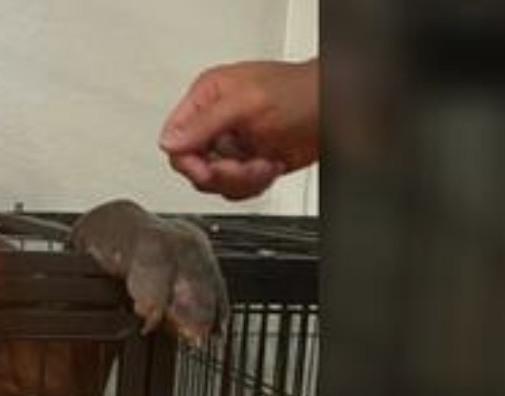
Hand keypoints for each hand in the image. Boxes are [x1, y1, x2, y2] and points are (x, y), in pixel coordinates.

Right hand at [159, 60, 318, 200]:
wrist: (340, 110)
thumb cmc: (303, 93)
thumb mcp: (246, 103)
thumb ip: (203, 123)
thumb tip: (169, 142)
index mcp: (208, 97)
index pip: (175, 137)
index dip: (188, 160)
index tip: (208, 170)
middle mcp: (217, 121)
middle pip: (193, 165)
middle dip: (222, 173)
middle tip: (243, 166)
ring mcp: (235, 143)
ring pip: (214, 181)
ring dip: (242, 180)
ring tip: (263, 163)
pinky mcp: (250, 163)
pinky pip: (235, 188)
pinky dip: (254, 184)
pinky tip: (270, 165)